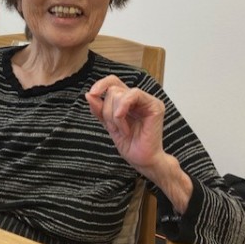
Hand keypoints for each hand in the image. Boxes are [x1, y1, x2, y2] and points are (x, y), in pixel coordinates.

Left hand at [86, 75, 191, 212]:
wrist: (142, 160)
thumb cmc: (129, 145)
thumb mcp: (108, 125)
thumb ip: (99, 109)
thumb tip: (89, 94)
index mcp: (128, 101)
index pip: (113, 82)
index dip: (101, 85)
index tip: (91, 94)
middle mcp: (138, 98)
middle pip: (113, 89)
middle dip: (107, 110)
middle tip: (113, 128)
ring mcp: (148, 100)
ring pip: (120, 93)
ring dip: (115, 115)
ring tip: (122, 131)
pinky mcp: (155, 106)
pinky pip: (134, 95)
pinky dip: (123, 109)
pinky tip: (124, 127)